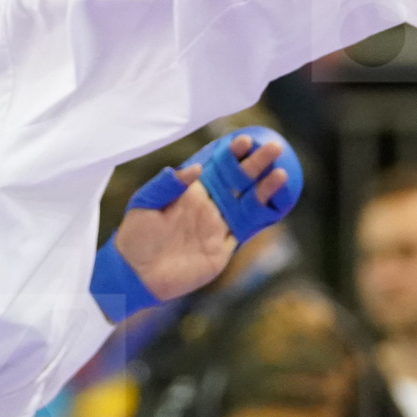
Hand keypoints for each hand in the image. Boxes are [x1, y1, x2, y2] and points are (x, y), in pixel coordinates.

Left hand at [110, 134, 287, 300]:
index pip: (216, 167)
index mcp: (190, 192)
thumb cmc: (134, 237)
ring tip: (282, 173)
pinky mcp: (222, 250)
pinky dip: (264, 218)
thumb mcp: (143, 204)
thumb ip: (167, 184)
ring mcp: (217, 228)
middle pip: (238, 181)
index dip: (231, 154)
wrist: (135, 275)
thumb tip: (198, 168)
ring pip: (248, 204)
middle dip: (256, 163)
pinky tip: (279, 204)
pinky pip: (247, 231)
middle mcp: (208, 206)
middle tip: (274, 147)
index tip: (244, 141)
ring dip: (265, 189)